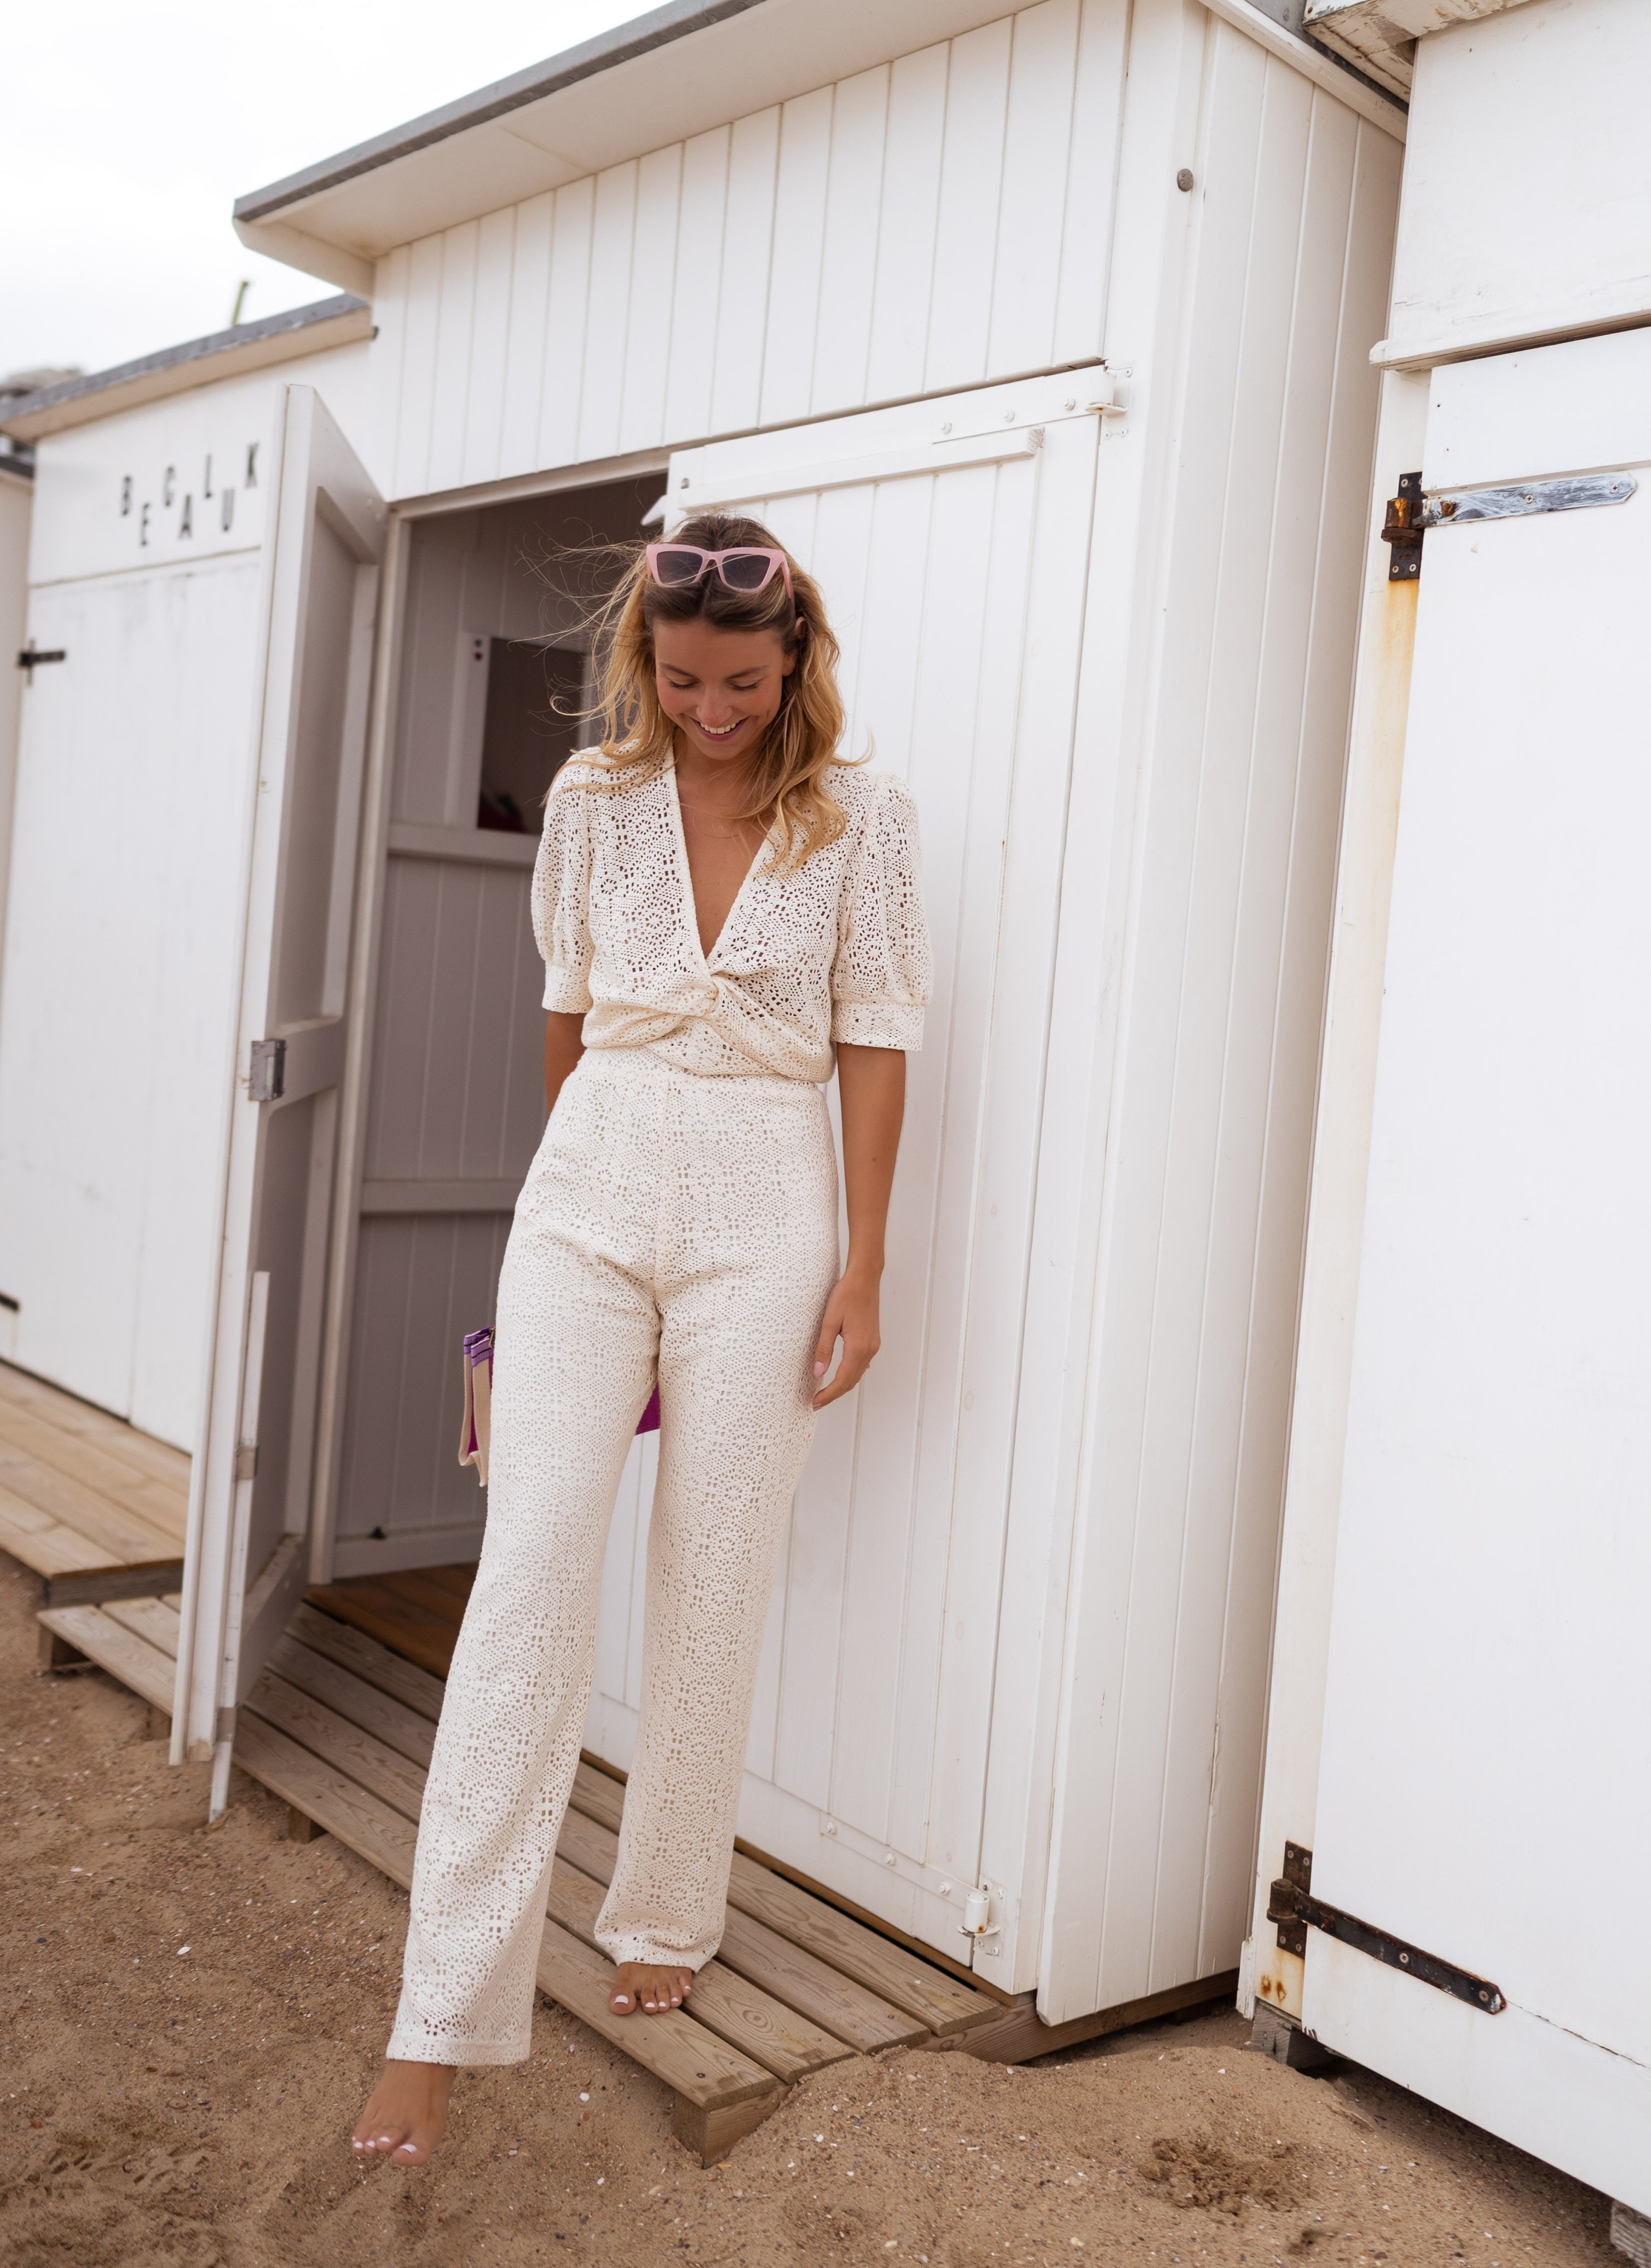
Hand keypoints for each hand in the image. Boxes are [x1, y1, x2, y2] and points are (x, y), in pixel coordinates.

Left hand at [811, 1266, 880, 1409]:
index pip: (842, 1380)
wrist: (865, 1279)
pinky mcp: (873, 1341)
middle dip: (834, 1394)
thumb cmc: (846, 1295)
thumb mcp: (829, 1321)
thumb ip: (824, 1349)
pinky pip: (862, 1365)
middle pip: (851, 1381)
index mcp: (857, 1347)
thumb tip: (817, 1372)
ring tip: (825, 1393)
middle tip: (816, 1402)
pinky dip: (850, 1375)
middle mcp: (869, 1350)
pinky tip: (840, 1375)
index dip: (828, 1395)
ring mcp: (873, 1346)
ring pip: (857, 1375)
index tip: (815, 1403)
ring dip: (842, 1386)